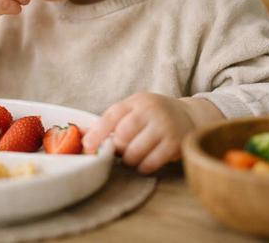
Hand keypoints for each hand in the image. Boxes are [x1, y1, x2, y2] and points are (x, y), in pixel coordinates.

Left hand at [82, 93, 219, 173]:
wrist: (190, 116)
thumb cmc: (153, 117)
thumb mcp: (133, 111)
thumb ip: (110, 122)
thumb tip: (79, 134)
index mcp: (136, 101)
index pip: (111, 115)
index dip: (96, 133)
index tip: (86, 148)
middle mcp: (150, 111)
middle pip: (122, 136)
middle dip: (117, 148)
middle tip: (121, 151)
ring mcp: (164, 126)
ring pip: (134, 152)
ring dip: (129, 160)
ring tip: (133, 157)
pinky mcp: (175, 143)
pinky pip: (150, 163)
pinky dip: (143, 167)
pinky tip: (146, 162)